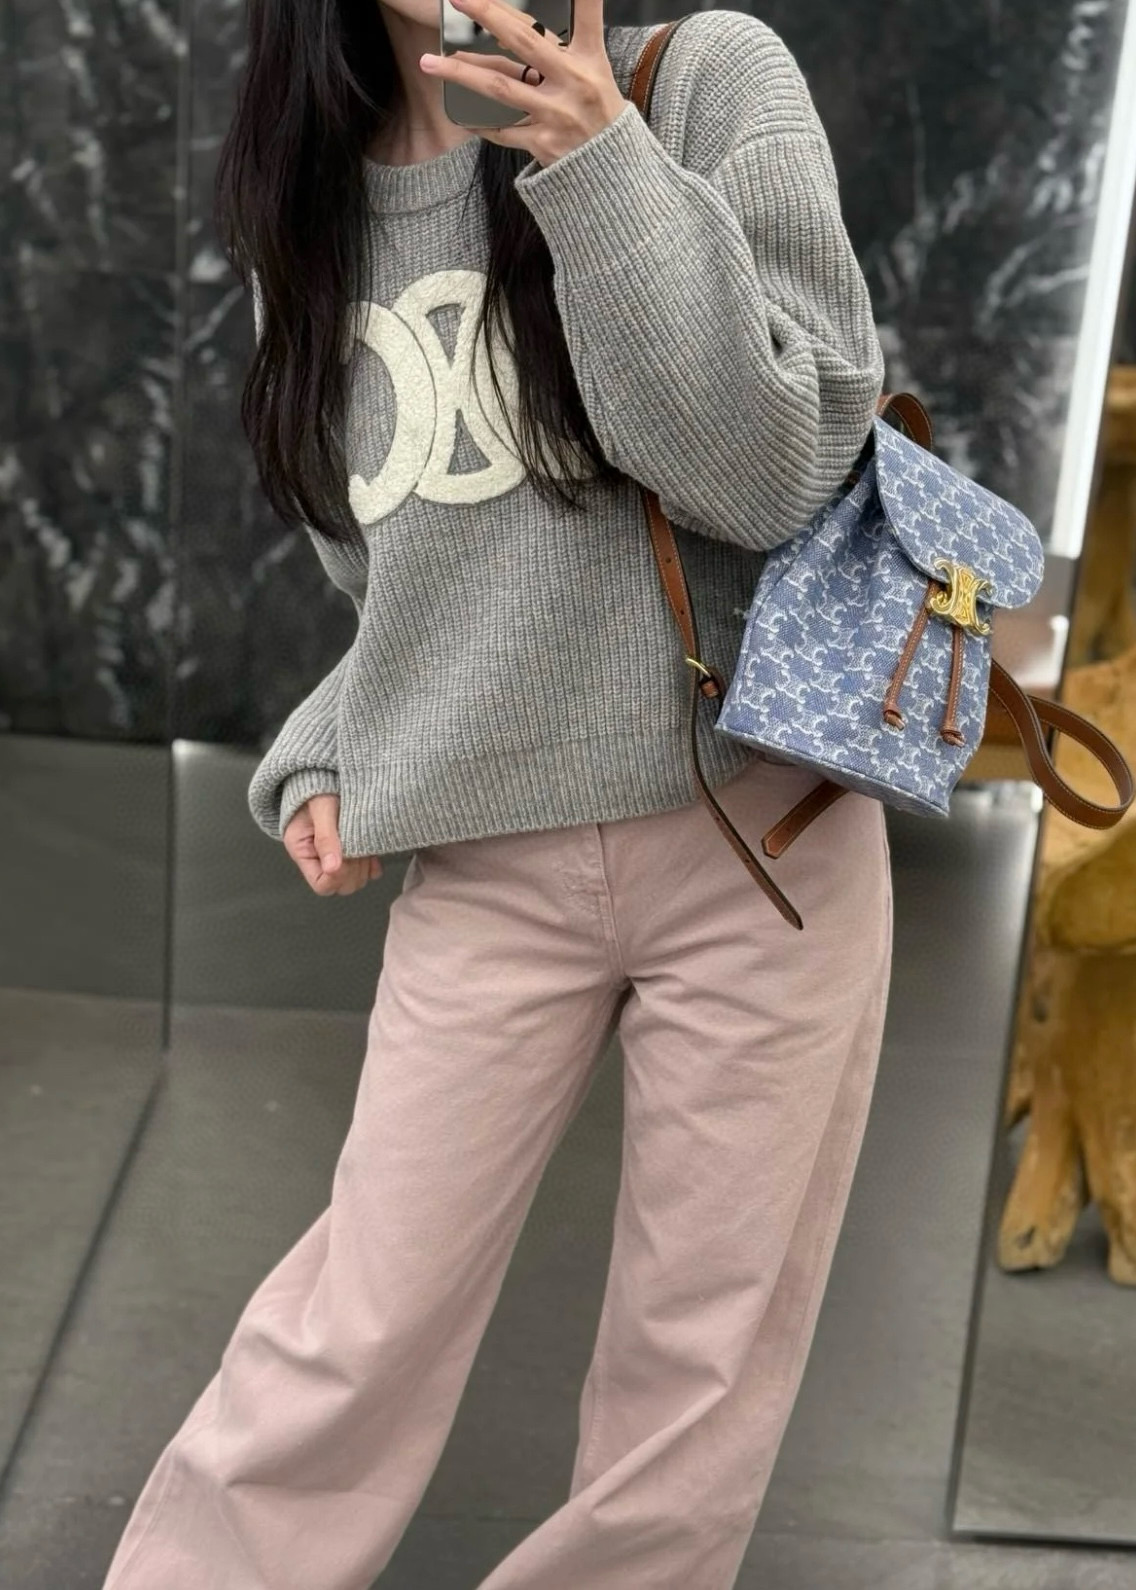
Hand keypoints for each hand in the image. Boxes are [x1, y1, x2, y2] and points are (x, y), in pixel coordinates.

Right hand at [283, 793, 382, 896]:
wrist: (325, 772)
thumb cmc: (318, 785)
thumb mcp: (322, 808)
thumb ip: (325, 837)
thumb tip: (333, 868)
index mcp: (302, 851)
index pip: (322, 884)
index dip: (338, 876)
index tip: (347, 856)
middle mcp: (318, 858)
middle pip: (341, 886)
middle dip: (353, 870)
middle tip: (357, 845)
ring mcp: (336, 857)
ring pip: (355, 881)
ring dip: (364, 866)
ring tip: (363, 841)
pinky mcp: (352, 852)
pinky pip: (367, 872)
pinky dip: (373, 864)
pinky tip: (371, 846)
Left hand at [419, 0, 627, 168]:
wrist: (613, 168)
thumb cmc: (601, 110)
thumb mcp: (597, 65)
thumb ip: (579, 30)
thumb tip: (552, 10)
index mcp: (585, 60)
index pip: (578, 17)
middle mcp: (570, 83)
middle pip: (522, 42)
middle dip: (489, 16)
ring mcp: (554, 115)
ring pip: (500, 88)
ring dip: (462, 74)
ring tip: (431, 62)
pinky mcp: (542, 144)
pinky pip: (503, 130)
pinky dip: (481, 122)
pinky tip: (461, 113)